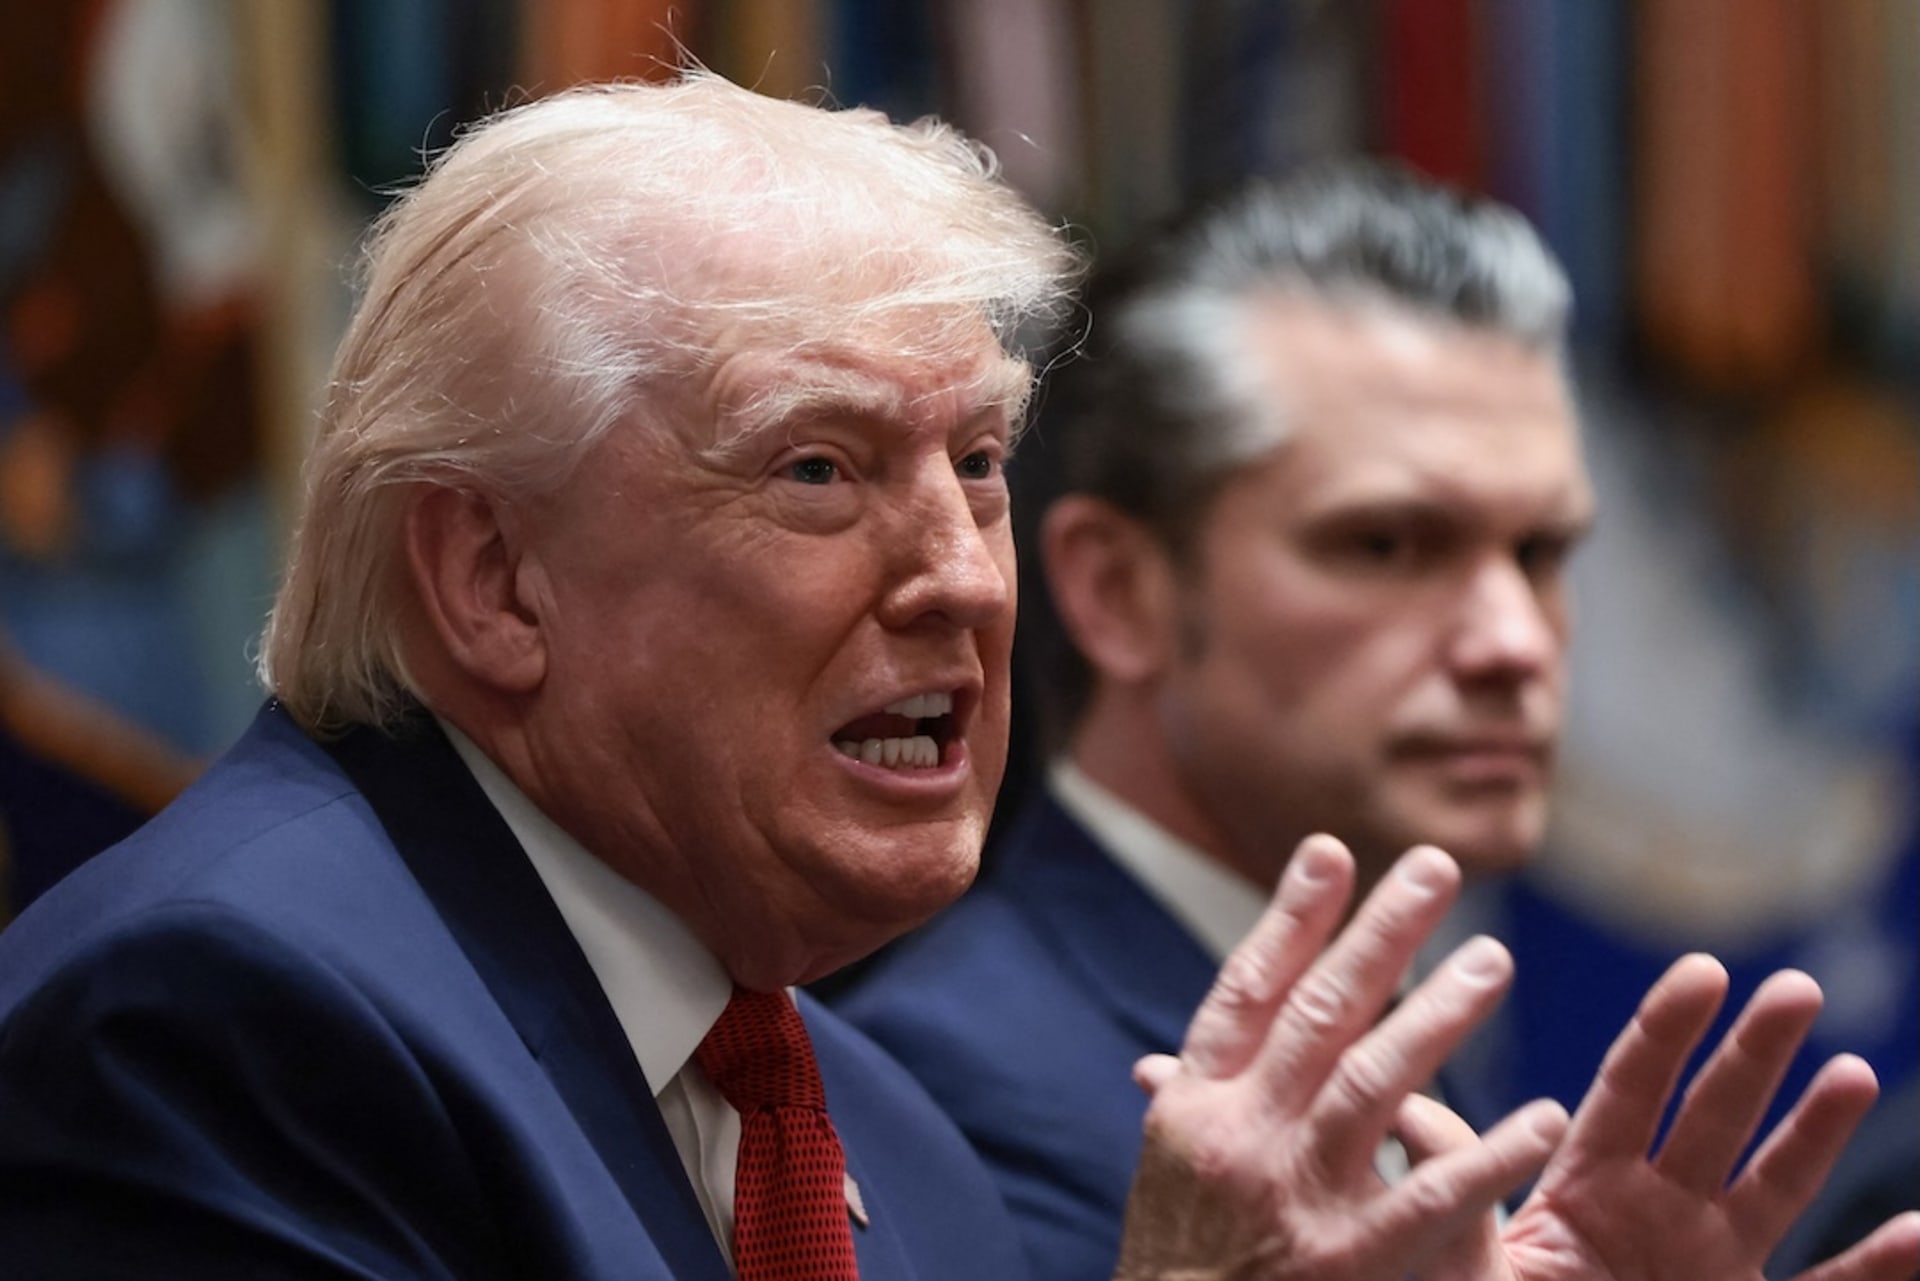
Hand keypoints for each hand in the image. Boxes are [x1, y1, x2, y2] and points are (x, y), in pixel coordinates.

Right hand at [1113, 835, 1568, 1280]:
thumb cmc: (1182, 1262)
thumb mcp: (1171, 1169)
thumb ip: (1190, 1101)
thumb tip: (1167, 1048)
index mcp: (1197, 1106)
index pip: (1247, 991)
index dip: (1289, 920)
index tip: (1332, 851)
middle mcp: (1241, 1138)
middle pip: (1318, 1016)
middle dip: (1380, 936)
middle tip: (1437, 869)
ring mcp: (1297, 1199)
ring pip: (1372, 1086)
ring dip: (1436, 1018)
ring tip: (1492, 960)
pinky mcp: (1350, 1265)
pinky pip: (1430, 1200)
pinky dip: (1487, 1156)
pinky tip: (1540, 1116)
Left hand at [1399, 956, 1919, 1280]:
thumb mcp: (1465, 1257)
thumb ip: (1453, 1184)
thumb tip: (1402, 1104)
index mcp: (1588, 1185)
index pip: (1633, 1090)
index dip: (1668, 1031)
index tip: (1704, 970)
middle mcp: (1660, 1211)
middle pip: (1713, 1117)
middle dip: (1754, 1053)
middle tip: (1797, 986)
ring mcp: (1712, 1264)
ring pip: (1775, 1186)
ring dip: (1816, 1134)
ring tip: (1854, 1073)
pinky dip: (1878, 1268)